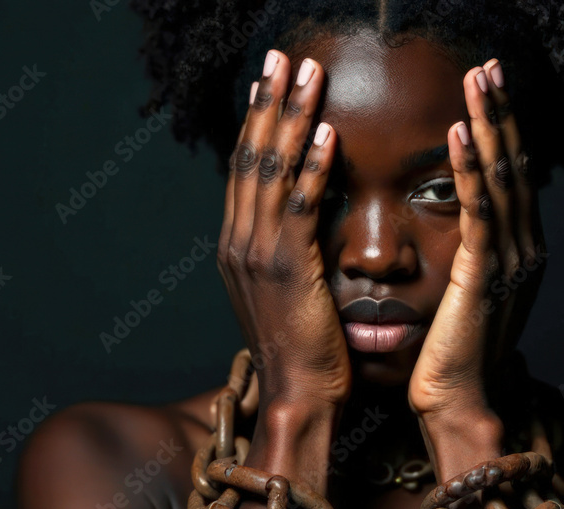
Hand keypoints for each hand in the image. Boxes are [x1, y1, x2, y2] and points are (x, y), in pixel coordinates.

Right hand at [217, 49, 351, 408]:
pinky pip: (300, 207)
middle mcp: (238, 242)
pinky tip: (326, 132)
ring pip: (271, 171)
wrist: (298, 396)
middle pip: (251, 157)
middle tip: (281, 56)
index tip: (269, 81)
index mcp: (236, 245)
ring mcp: (257, 254)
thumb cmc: (302, 348)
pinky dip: (311, 167)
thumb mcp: (284, 291)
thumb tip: (301, 215)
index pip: (245, 169)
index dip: (256, 120)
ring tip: (307, 74)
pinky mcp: (287, 268)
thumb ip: (286, 248)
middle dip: (268, 102)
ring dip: (291, 118)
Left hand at [408, 58, 545, 418]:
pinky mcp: (486, 274)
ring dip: (491, 125)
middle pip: (515, 166)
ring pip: (502, 178)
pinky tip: (462, 131)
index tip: (489, 90)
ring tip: (480, 79)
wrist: (460, 403)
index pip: (512, 178)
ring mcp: (511, 261)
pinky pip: (480, 210)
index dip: (503, 131)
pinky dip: (472, 168)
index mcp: (519, 251)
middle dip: (503, 112)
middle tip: (491, 66)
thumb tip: (462, 228)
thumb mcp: (469, 295)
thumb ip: (473, 258)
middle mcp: (525, 249)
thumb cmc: (453, 355)